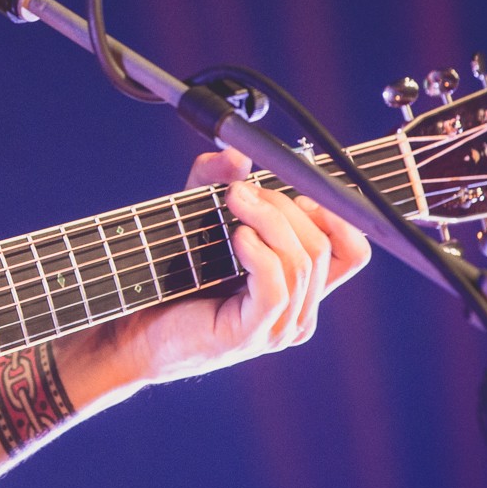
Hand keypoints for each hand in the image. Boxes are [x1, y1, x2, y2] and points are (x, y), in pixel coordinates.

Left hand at [118, 148, 371, 385]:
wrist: (135, 328)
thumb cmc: (171, 277)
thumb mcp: (197, 214)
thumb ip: (215, 179)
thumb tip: (237, 154)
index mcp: (299, 288)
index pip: (351, 252)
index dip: (333, 214)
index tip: (293, 191)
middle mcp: (298, 312)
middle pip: (325, 247)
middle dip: (286, 206)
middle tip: (241, 191)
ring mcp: (278, 327)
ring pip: (301, 261)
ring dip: (269, 219)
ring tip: (232, 201)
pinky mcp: (253, 334)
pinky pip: (276, 283)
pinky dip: (259, 250)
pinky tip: (235, 237)